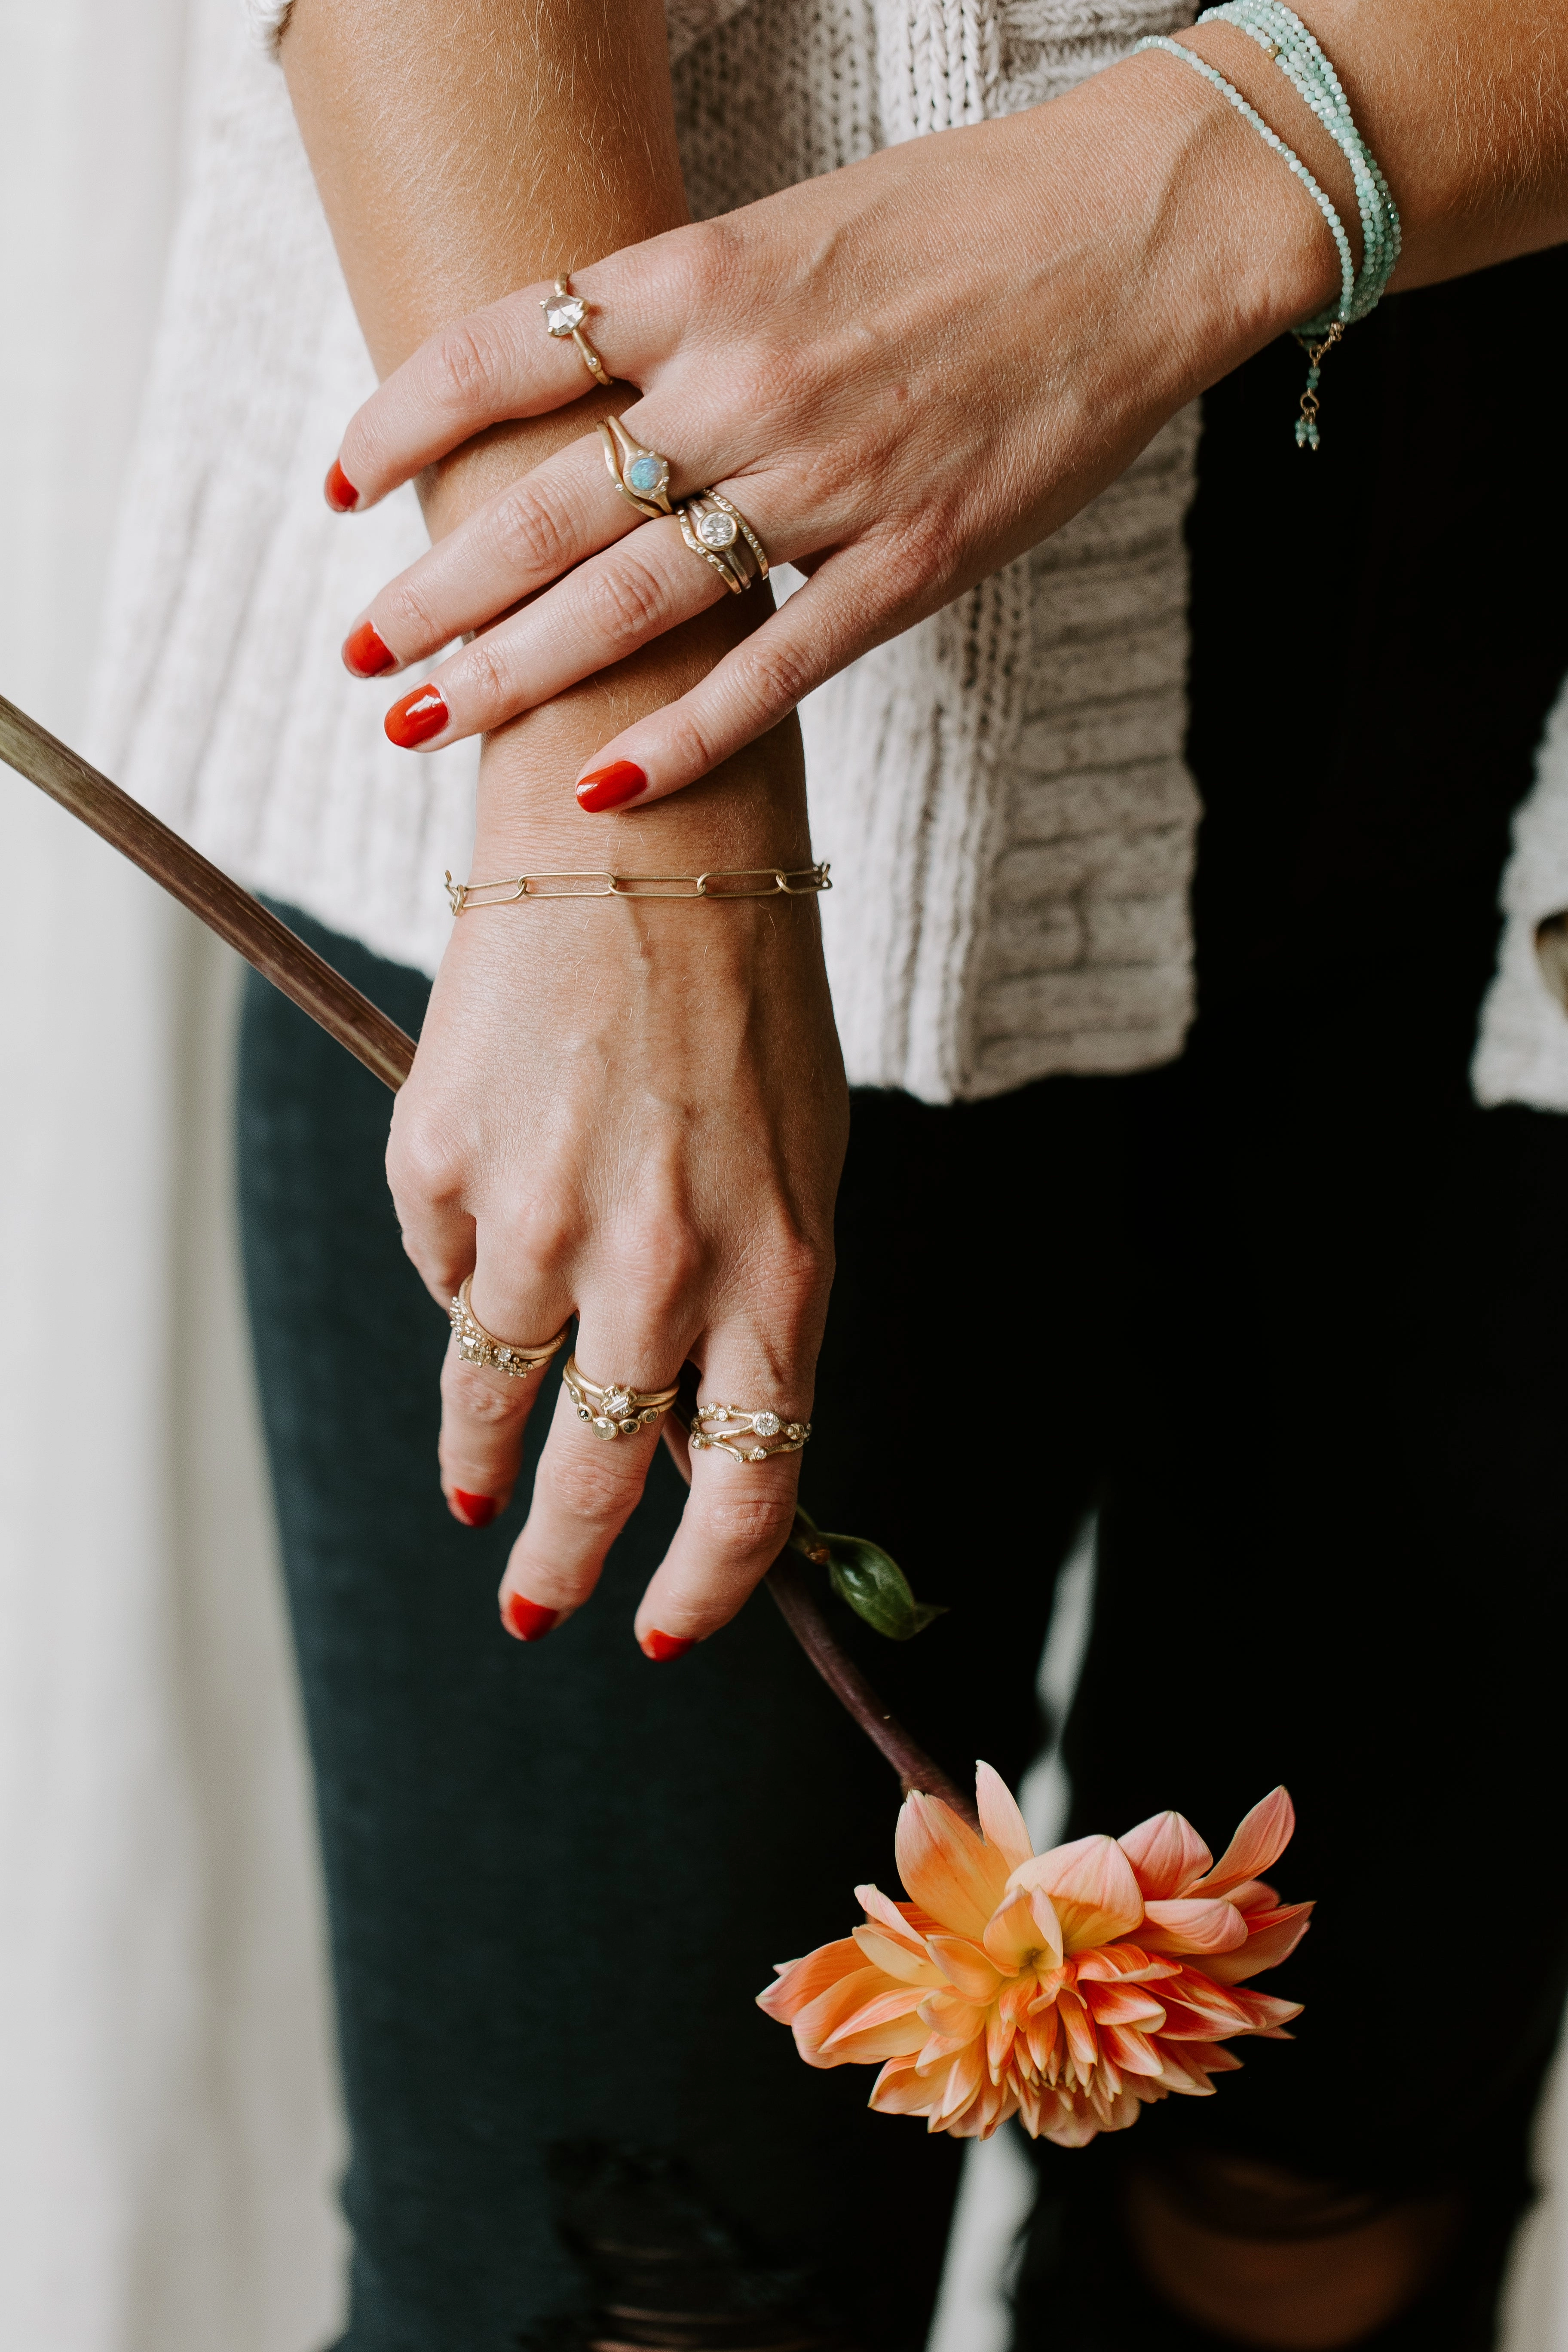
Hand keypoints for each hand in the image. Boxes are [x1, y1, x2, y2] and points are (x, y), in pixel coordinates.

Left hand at [328, 48, 1340, 808]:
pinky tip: (601, 783)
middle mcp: (741, 382)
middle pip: (540, 505)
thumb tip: (582, 396)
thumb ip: (680, 317)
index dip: (400, 422)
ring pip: (629, 600)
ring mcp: (825, 481)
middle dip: (434, 590)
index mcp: (701, 277)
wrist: (1134, 229)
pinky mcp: (909, 562)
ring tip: (427, 721)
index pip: (497, 352)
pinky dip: (680, 736)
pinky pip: (769, 670)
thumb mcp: (786, 230)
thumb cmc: (962, 221)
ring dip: (514, 671)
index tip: (344, 482)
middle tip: (363, 654)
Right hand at [387, 697, 848, 1650]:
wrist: (645, 841)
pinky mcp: (442, 1163)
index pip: (748, 1486)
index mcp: (779, 1268)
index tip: (658, 1630)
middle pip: (596, 1474)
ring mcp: (538, 1217)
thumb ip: (752, 1299)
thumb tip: (680, 1423)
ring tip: (477, 1484)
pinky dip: (466, 1270)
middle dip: (559, 1564)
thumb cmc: (745, 1002)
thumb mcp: (795, 1162)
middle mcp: (659, 1263)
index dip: (702, 1586)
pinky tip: (489, 1227)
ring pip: (495, 1387)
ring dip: (484, 1450)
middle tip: (533, 1607)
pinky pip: (444, 1265)